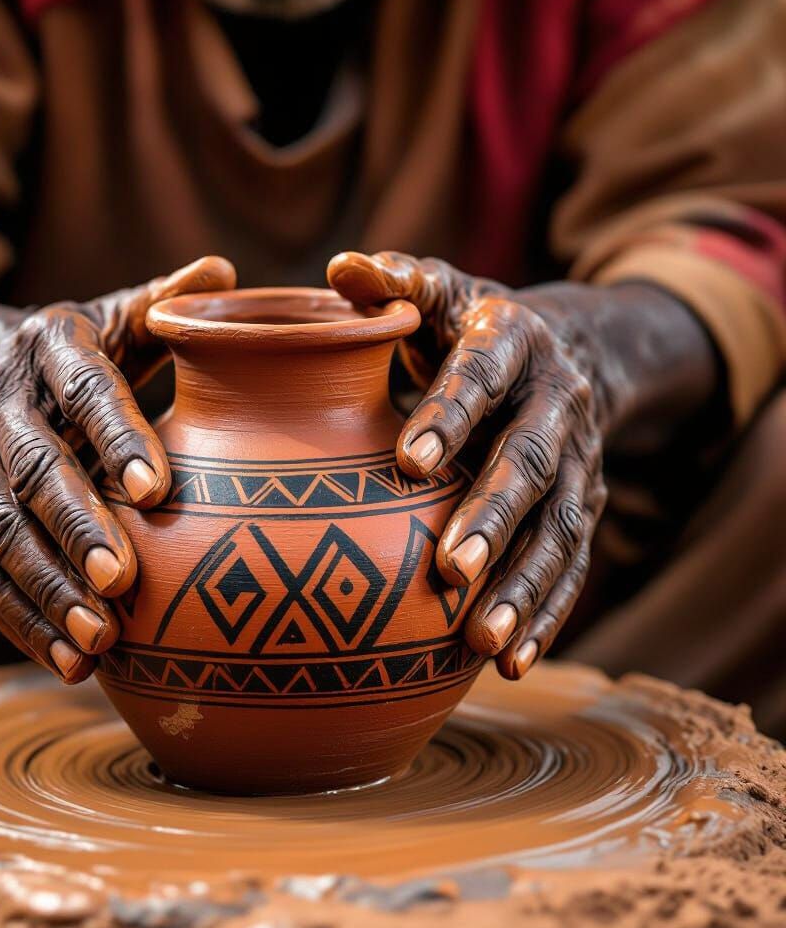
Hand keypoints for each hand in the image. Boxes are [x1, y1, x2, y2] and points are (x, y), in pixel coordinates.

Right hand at [0, 257, 235, 681]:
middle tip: (121, 582)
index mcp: (50, 344)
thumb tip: (225, 276)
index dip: (118, 436)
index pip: (85, 388)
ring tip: (97, 640)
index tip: (160, 492)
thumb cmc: (74, 353)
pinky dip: (20, 620)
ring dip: (45, 588)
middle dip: (75, 526)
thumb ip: (164, 304)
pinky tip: (66, 662)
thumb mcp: (114, 317)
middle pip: (33, 469)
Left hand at [328, 252, 606, 678]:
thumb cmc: (473, 327)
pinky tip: (512, 660)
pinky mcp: (585, 506)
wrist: (574, 349)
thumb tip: (343, 268)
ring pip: (560, 526)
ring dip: (525, 585)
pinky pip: (573, 565)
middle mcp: (557, 400)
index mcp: (513, 340)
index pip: (482, 375)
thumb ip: (398, 285)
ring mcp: (580, 460)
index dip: (451, 414)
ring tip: (483, 639)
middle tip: (451, 568)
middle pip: (532, 460)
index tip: (408, 461)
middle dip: (494, 515)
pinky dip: (546, 613)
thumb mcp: (443, 294)